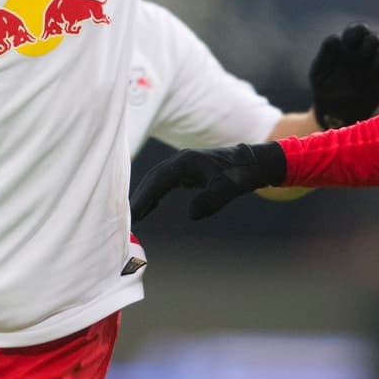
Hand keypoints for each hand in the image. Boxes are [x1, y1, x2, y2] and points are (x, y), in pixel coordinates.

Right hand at [131, 143, 286, 220]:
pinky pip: (164, 183)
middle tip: (127, 218)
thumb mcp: (229, 188)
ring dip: (145, 196)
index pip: (159, 179)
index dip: (144, 195)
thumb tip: (190, 214)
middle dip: (139, 197)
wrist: (251, 163)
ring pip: (157, 180)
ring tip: (133, 216)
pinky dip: (154, 195)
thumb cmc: (240, 174)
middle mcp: (180, 160)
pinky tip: (149, 209)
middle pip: (153, 178)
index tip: (133, 212)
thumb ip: (212, 199)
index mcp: (186, 161)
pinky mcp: (186, 172)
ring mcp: (182, 165)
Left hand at [310, 23, 378, 128]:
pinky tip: (377, 82)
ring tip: (369, 70)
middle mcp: (363, 57)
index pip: (359, 30)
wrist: (332, 115)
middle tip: (360, 55)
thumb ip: (326, 54)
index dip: (358, 30)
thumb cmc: (323, 88)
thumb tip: (337, 38)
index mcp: (348, 48)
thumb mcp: (318, 71)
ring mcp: (373, 71)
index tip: (350, 41)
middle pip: (375, 38)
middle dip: (371, 42)